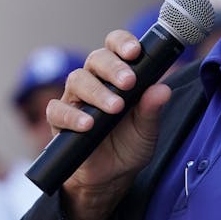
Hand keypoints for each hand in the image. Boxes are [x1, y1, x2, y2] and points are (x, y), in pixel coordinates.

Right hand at [48, 30, 172, 219]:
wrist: (110, 176)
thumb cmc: (128, 145)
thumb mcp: (147, 130)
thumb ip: (152, 109)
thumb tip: (163, 89)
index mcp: (116, 76)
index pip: (114, 47)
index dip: (122, 43)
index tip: (135, 52)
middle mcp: (94, 82)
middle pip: (96, 59)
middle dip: (113, 68)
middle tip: (129, 82)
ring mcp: (74, 99)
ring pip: (77, 80)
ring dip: (97, 92)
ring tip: (114, 108)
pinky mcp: (59, 120)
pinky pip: (57, 110)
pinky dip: (72, 116)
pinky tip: (88, 125)